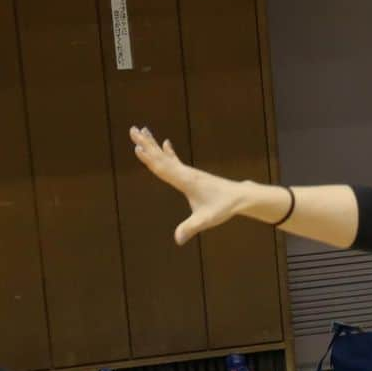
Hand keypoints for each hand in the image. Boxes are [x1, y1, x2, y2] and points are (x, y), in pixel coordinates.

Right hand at [130, 126, 254, 244]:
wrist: (239, 196)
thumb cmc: (222, 207)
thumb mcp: (205, 220)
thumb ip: (190, 228)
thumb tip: (178, 240)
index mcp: (185, 181)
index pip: (163, 168)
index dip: (149, 159)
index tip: (138, 147)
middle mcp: (185, 173)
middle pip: (161, 156)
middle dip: (146, 144)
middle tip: (132, 129)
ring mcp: (189, 172)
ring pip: (166, 156)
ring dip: (153, 144)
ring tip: (142, 130)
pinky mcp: (193, 175)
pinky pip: (176, 161)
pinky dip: (169, 152)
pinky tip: (166, 142)